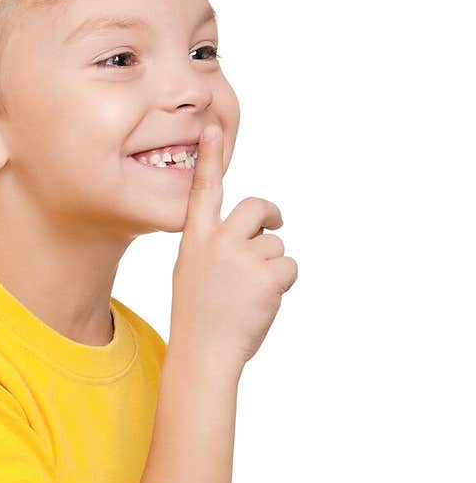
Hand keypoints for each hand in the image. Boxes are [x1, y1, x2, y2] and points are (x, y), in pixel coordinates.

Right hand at [171, 123, 297, 374]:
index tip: (213, 129)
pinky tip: (263, 302)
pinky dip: (283, 284)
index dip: (210, 158)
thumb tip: (250, 234)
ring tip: (250, 295)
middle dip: (270, 216)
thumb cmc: (198, 317)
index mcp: (195, 240)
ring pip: (275, 246)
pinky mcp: (268, 276)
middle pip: (257, 208)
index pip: (203, 191)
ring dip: (272, 268)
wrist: (204, 353)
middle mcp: (219, 242)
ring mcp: (243, 258)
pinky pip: (288, 267)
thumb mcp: (193, 273)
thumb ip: (215, 247)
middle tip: (274, 224)